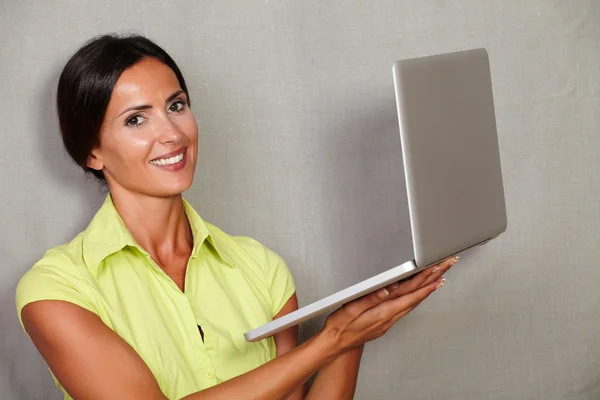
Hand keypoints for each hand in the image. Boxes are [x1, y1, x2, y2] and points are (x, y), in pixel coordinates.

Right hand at [318, 256, 457, 354]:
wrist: (336, 343)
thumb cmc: (341, 326)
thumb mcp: (352, 309)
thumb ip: (371, 298)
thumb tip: (388, 288)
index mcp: (383, 311)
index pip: (410, 295)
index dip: (425, 283)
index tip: (437, 273)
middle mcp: (390, 317)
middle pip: (416, 297)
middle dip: (433, 281)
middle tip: (445, 268)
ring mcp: (389, 321)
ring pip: (414, 302)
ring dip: (427, 290)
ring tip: (438, 279)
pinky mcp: (386, 322)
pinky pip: (407, 307)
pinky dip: (417, 298)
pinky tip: (419, 294)